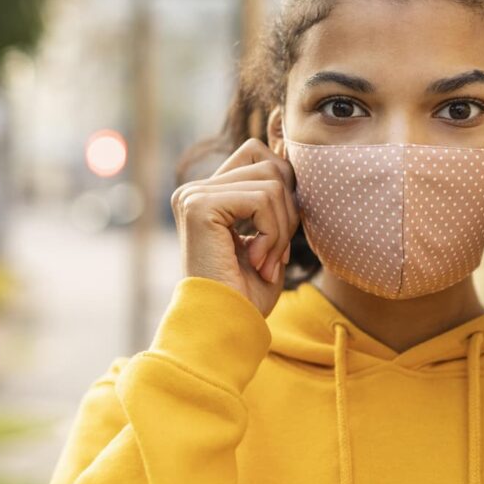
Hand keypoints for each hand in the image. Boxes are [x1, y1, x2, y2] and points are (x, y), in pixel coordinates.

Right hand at [170, 138, 299, 316]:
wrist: (224, 329)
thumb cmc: (247, 295)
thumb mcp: (269, 238)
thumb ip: (275, 198)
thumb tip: (289, 154)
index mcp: (208, 195)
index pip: (260, 156)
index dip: (284, 193)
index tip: (276, 242)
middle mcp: (195, 189)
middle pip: (270, 165)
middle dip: (287, 213)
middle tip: (274, 256)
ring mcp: (194, 194)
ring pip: (272, 181)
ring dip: (281, 229)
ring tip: (265, 262)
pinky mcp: (199, 205)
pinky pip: (262, 198)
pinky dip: (272, 233)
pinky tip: (257, 261)